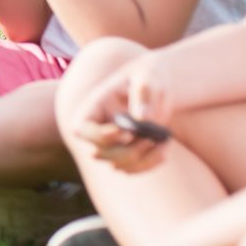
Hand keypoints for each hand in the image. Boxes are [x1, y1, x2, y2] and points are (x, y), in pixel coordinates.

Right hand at [66, 49, 178, 172]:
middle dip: (127, 151)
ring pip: (116, 165)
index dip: (99, 136)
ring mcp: (110, 145)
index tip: (126, 132)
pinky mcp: (125, 155)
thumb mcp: (146, 76)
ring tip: (165, 142)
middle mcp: (96, 129)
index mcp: (93, 108)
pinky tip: (164, 150)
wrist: (157, 87)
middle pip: (99, 153)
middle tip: (151, 138)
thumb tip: (141, 117)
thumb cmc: (148, 76)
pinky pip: (131, 170)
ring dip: (142, 159)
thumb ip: (143, 92)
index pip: (81, 129)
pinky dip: (149, 164)